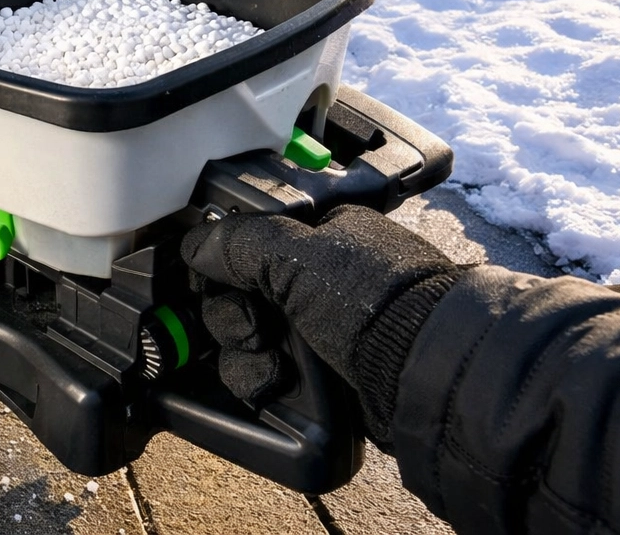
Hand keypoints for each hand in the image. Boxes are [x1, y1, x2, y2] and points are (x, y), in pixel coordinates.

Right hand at [181, 205, 463, 444]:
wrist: (425, 377)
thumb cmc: (379, 303)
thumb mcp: (300, 255)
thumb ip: (239, 242)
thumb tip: (194, 243)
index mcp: (319, 237)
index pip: (246, 243)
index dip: (222, 266)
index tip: (213, 282)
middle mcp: (316, 282)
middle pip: (238, 296)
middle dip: (233, 318)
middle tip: (253, 328)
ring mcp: (316, 330)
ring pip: (245, 339)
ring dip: (245, 354)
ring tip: (271, 364)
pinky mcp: (318, 375)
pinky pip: (265, 373)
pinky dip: (261, 380)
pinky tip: (276, 382)